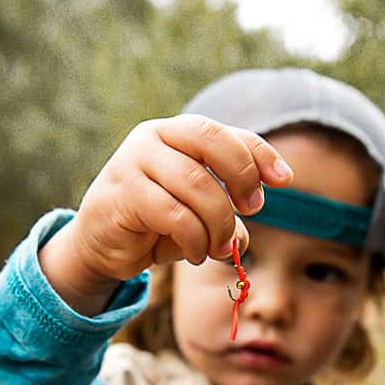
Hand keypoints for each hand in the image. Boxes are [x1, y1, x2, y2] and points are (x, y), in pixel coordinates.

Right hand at [38, 114, 292, 314]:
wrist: (100, 245)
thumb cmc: (155, 223)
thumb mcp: (198, 214)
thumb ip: (225, 213)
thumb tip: (245, 237)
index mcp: (177, 132)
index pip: (226, 133)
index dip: (260, 153)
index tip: (284, 180)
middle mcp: (153, 136)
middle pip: (211, 141)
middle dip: (242, 176)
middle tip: (252, 210)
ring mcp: (133, 160)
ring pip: (197, 184)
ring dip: (218, 223)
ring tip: (218, 247)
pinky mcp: (121, 192)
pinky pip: (174, 213)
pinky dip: (194, 238)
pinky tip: (195, 251)